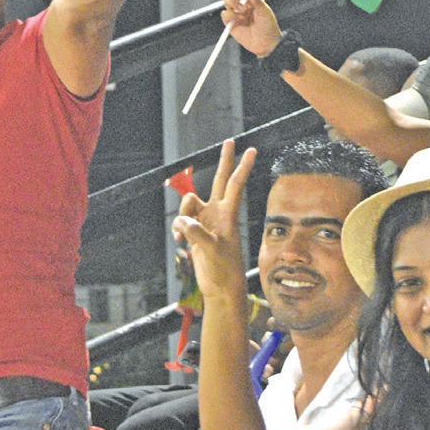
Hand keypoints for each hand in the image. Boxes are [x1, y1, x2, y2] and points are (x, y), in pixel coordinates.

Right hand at [172, 140, 255, 301]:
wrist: (221, 288)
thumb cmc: (224, 270)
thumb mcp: (212, 251)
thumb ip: (197, 233)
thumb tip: (182, 221)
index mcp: (228, 214)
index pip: (235, 185)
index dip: (241, 167)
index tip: (251, 150)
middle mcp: (218, 213)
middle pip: (220, 179)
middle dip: (224, 160)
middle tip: (230, 141)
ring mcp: (206, 220)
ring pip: (189, 204)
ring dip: (182, 216)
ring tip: (183, 237)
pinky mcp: (196, 231)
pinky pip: (181, 221)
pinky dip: (178, 229)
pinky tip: (181, 242)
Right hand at [222, 0, 282, 57]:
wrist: (266, 43)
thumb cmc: (268, 25)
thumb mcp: (263, 8)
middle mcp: (241, 5)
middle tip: (242, 5)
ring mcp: (235, 14)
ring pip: (226, 2)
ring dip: (233, 6)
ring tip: (243, 15)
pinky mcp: (230, 24)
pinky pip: (224, 14)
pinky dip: (230, 16)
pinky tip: (239, 21)